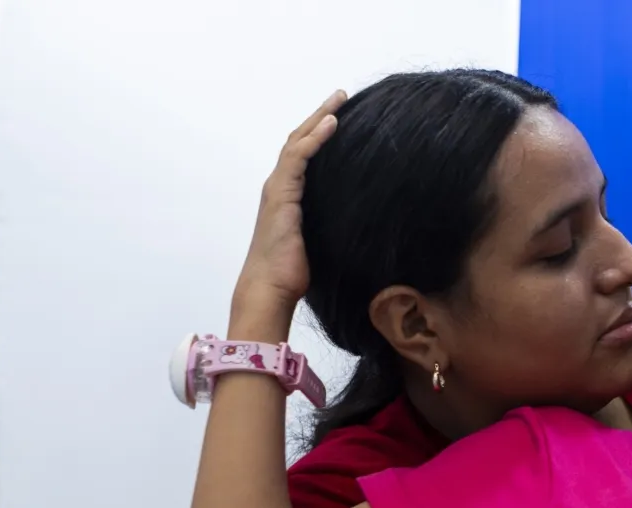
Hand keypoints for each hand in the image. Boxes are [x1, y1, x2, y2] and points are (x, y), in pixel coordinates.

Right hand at [234, 90, 346, 311]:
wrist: (271, 288)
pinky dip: (315, 138)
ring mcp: (278, 188)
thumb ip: (332, 225)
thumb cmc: (293, 273)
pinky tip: (332, 124)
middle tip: (341, 96)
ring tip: (339, 100)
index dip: (320, 133)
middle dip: (319, 115)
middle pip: (299, 139)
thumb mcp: (320, 241)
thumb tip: (360, 225)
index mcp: (287, 195)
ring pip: (297, 142)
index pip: (303, 154)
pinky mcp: (282, 195)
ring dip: (319, 118)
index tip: (341, 116)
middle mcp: (279, 186)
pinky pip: (298, 158)